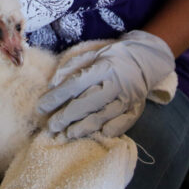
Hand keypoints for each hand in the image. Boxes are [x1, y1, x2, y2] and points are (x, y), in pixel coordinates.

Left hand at [37, 30, 174, 138]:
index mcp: (103, 67)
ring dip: (85, 126)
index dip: (56, 97)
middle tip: (51, 126)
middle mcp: (115, 83)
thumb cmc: (114, 57)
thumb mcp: (93, 54)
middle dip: (66, 116)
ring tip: (68, 134)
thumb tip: (53, 83)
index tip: (41, 107)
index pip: (75, 84)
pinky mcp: (137, 107)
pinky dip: (114, 128)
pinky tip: (101, 134)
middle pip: (87, 102)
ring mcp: (127, 97)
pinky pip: (125, 121)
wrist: (147, 58)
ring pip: (104, 115)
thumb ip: (72, 66)